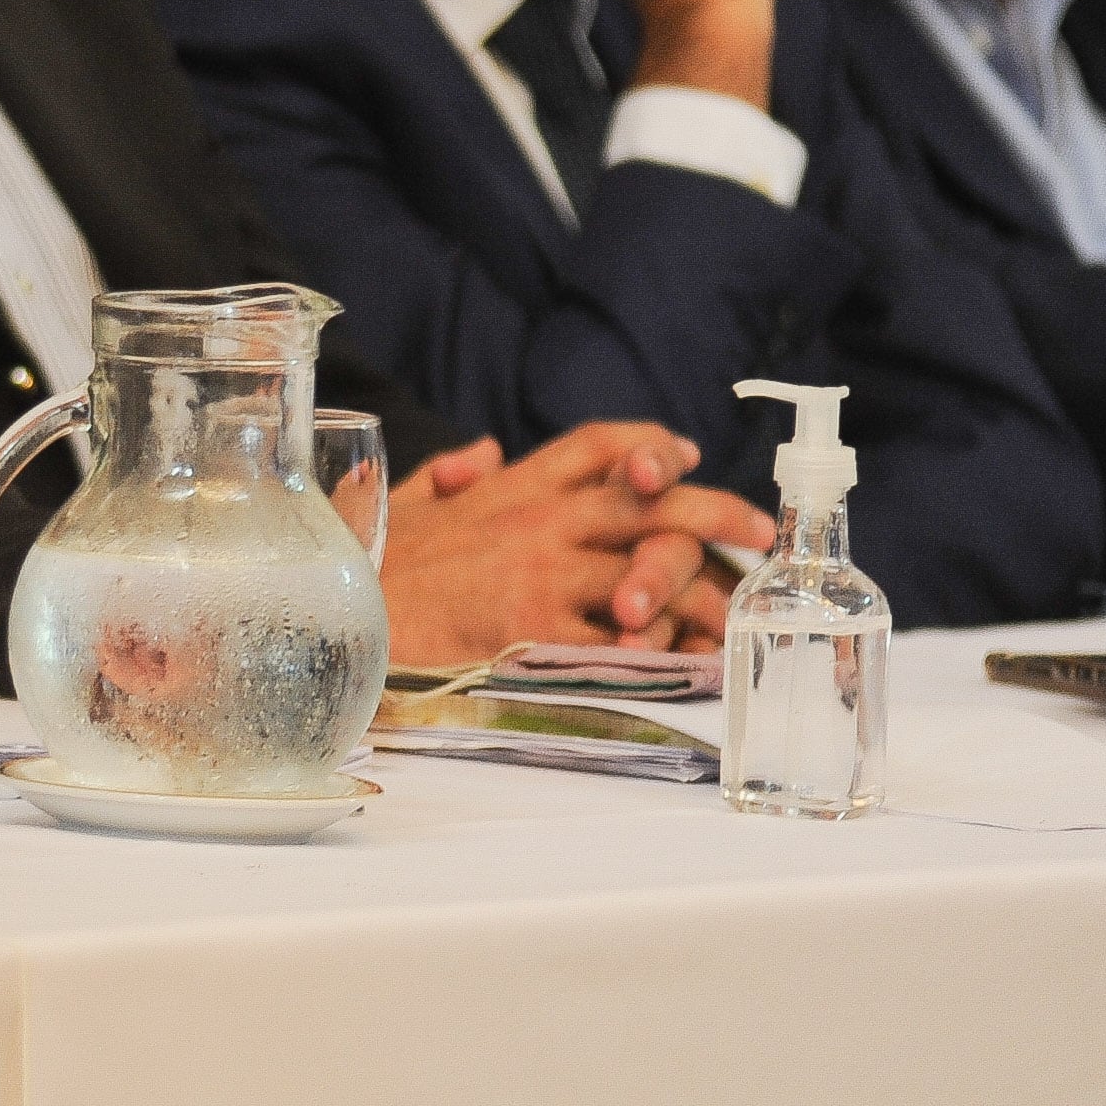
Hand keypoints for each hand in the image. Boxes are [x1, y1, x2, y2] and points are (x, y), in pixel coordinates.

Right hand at [376, 423, 776, 664]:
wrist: (342, 620)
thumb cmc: (366, 567)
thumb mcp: (401, 503)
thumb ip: (447, 477)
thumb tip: (480, 455)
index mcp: (513, 488)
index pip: (599, 443)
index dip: (653, 444)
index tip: (686, 456)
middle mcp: (538, 519)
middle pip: (650, 501)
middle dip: (717, 511)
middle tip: (763, 532)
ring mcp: (542, 570)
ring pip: (652, 571)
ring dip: (702, 594)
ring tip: (735, 616)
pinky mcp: (538, 626)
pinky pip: (621, 638)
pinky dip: (658, 651)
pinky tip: (684, 662)